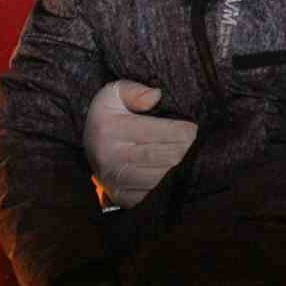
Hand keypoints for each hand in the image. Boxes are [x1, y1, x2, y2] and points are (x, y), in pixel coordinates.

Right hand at [84, 80, 197, 207]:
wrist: (90, 145)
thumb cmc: (109, 115)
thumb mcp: (114, 93)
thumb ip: (134, 90)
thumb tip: (155, 96)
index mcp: (111, 130)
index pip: (158, 133)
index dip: (182, 131)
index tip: (193, 128)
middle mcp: (110, 157)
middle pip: (165, 157)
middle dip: (186, 148)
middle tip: (194, 141)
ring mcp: (115, 180)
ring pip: (162, 177)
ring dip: (179, 166)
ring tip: (186, 154)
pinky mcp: (121, 195)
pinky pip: (153, 193)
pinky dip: (167, 183)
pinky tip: (172, 171)